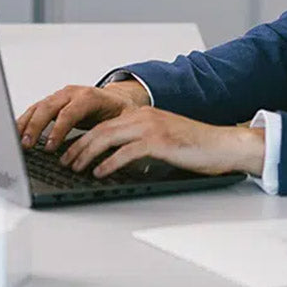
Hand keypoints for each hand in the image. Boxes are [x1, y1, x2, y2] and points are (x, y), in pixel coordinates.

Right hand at [15, 81, 149, 150]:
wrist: (118, 98)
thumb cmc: (120, 110)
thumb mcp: (124, 120)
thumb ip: (115, 131)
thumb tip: (109, 149)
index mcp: (90, 97)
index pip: (70, 112)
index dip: (58, 129)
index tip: (50, 147)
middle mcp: (72, 93)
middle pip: (48, 107)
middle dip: (36, 127)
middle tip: (26, 146)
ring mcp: (60, 96)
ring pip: (38, 107)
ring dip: (25, 124)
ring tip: (16, 142)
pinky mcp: (53, 103)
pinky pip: (35, 110)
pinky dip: (24, 122)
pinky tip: (15, 134)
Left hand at [58, 106, 264, 178]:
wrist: (221, 144)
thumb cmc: (196, 145)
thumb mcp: (164, 140)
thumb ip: (141, 144)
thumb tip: (118, 161)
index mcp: (144, 114)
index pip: (105, 124)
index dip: (85, 138)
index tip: (70, 150)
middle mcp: (145, 116)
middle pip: (101, 129)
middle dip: (78, 146)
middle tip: (65, 161)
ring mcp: (151, 127)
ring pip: (107, 137)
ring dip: (86, 154)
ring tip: (75, 167)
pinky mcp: (159, 141)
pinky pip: (125, 152)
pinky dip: (108, 163)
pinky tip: (99, 172)